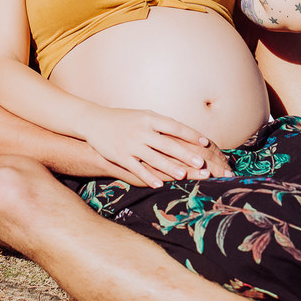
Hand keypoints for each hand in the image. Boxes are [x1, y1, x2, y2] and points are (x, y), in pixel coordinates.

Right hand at [82, 106, 222, 187]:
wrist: (95, 121)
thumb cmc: (125, 119)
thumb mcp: (144, 116)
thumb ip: (163, 124)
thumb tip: (186, 132)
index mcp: (150, 118)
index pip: (175, 126)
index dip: (191, 134)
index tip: (205, 142)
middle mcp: (141, 131)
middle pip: (167, 144)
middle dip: (185, 154)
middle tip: (201, 163)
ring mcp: (131, 144)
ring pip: (153, 158)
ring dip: (169, 167)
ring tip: (183, 175)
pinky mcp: (121, 156)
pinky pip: (137, 168)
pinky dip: (148, 177)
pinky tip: (159, 185)